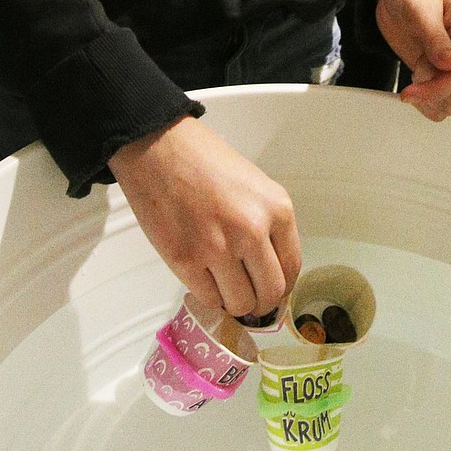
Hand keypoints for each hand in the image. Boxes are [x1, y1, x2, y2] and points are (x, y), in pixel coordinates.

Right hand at [108, 117, 300, 317]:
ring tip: (225, 289)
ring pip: (240, 303)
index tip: (271, 289)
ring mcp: (219, 248)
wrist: (159, 146)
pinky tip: (205, 281)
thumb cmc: (203, 159)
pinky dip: (209, 297)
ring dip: (234, 303)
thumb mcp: (253, 185)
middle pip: (270, 293)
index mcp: (277, 208)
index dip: (282, 286)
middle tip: (249, 298)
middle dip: (261, 303)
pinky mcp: (185, 260)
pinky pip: (208, 299)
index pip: (292, 266)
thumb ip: (266, 222)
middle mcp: (253, 230)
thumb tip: (268, 265)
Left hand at [376, 0, 450, 120]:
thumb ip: (434, 36)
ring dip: (430, 98)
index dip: (439, 87)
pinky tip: (414, 87)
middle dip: (433, 93)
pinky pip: (443, 98)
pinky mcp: (445, 71)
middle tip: (409, 88)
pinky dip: (427, 100)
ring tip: (412, 82)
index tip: (411, 93)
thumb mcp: (418, 7)